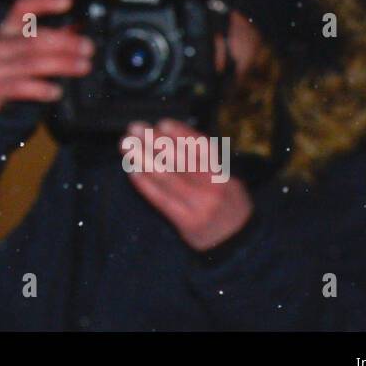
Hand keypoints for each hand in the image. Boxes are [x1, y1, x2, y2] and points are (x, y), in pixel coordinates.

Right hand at [0, 0, 93, 114]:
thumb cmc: (0, 69)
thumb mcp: (18, 49)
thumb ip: (47, 39)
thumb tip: (77, 28)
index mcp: (5, 30)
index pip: (22, 8)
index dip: (44, 2)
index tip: (67, 1)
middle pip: (35, 38)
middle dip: (66, 42)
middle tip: (88, 47)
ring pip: (33, 62)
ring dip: (62, 64)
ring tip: (83, 66)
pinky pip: (21, 87)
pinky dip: (41, 89)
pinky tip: (56, 91)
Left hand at [122, 119, 252, 251]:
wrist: (238, 242)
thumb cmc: (227, 205)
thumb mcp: (228, 180)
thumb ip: (205, 162)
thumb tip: (170, 138)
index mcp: (223, 173)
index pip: (202, 148)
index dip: (182, 134)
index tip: (163, 123)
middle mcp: (213, 187)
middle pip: (180, 159)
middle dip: (154, 141)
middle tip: (135, 129)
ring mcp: (199, 205)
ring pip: (168, 178)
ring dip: (143, 158)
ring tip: (127, 146)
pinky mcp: (187, 222)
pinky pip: (162, 200)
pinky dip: (145, 184)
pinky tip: (132, 171)